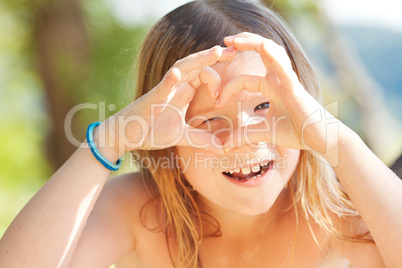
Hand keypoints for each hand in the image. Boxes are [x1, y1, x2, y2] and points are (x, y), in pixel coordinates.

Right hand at [104, 45, 236, 154]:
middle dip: (215, 56)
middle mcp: (175, 86)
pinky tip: (176, 74)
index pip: (204, 76)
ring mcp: (164, 90)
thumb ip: (200, 138)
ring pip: (182, 69)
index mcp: (183, 92)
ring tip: (216, 51)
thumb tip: (221, 148)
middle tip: (235, 49)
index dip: (218, 80)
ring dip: (199, 59)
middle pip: (197, 65)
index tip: (226, 95)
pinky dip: (169, 81)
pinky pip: (161, 87)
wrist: (126, 135)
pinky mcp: (151, 99)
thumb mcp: (181, 136)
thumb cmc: (151, 130)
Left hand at [218, 32, 337, 154]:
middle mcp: (278, 79)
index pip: (244, 80)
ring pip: (270, 52)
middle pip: (260, 52)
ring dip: (252, 42)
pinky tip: (261, 45)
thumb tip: (224, 145)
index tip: (216, 104)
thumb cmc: (298, 132)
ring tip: (235, 39)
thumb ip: (244, 135)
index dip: (227, 89)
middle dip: (243, 43)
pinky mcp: (294, 86)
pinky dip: (272, 54)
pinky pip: (283, 66)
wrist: (321, 139)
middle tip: (224, 40)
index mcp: (271, 87)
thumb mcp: (264, 133)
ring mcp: (287, 80)